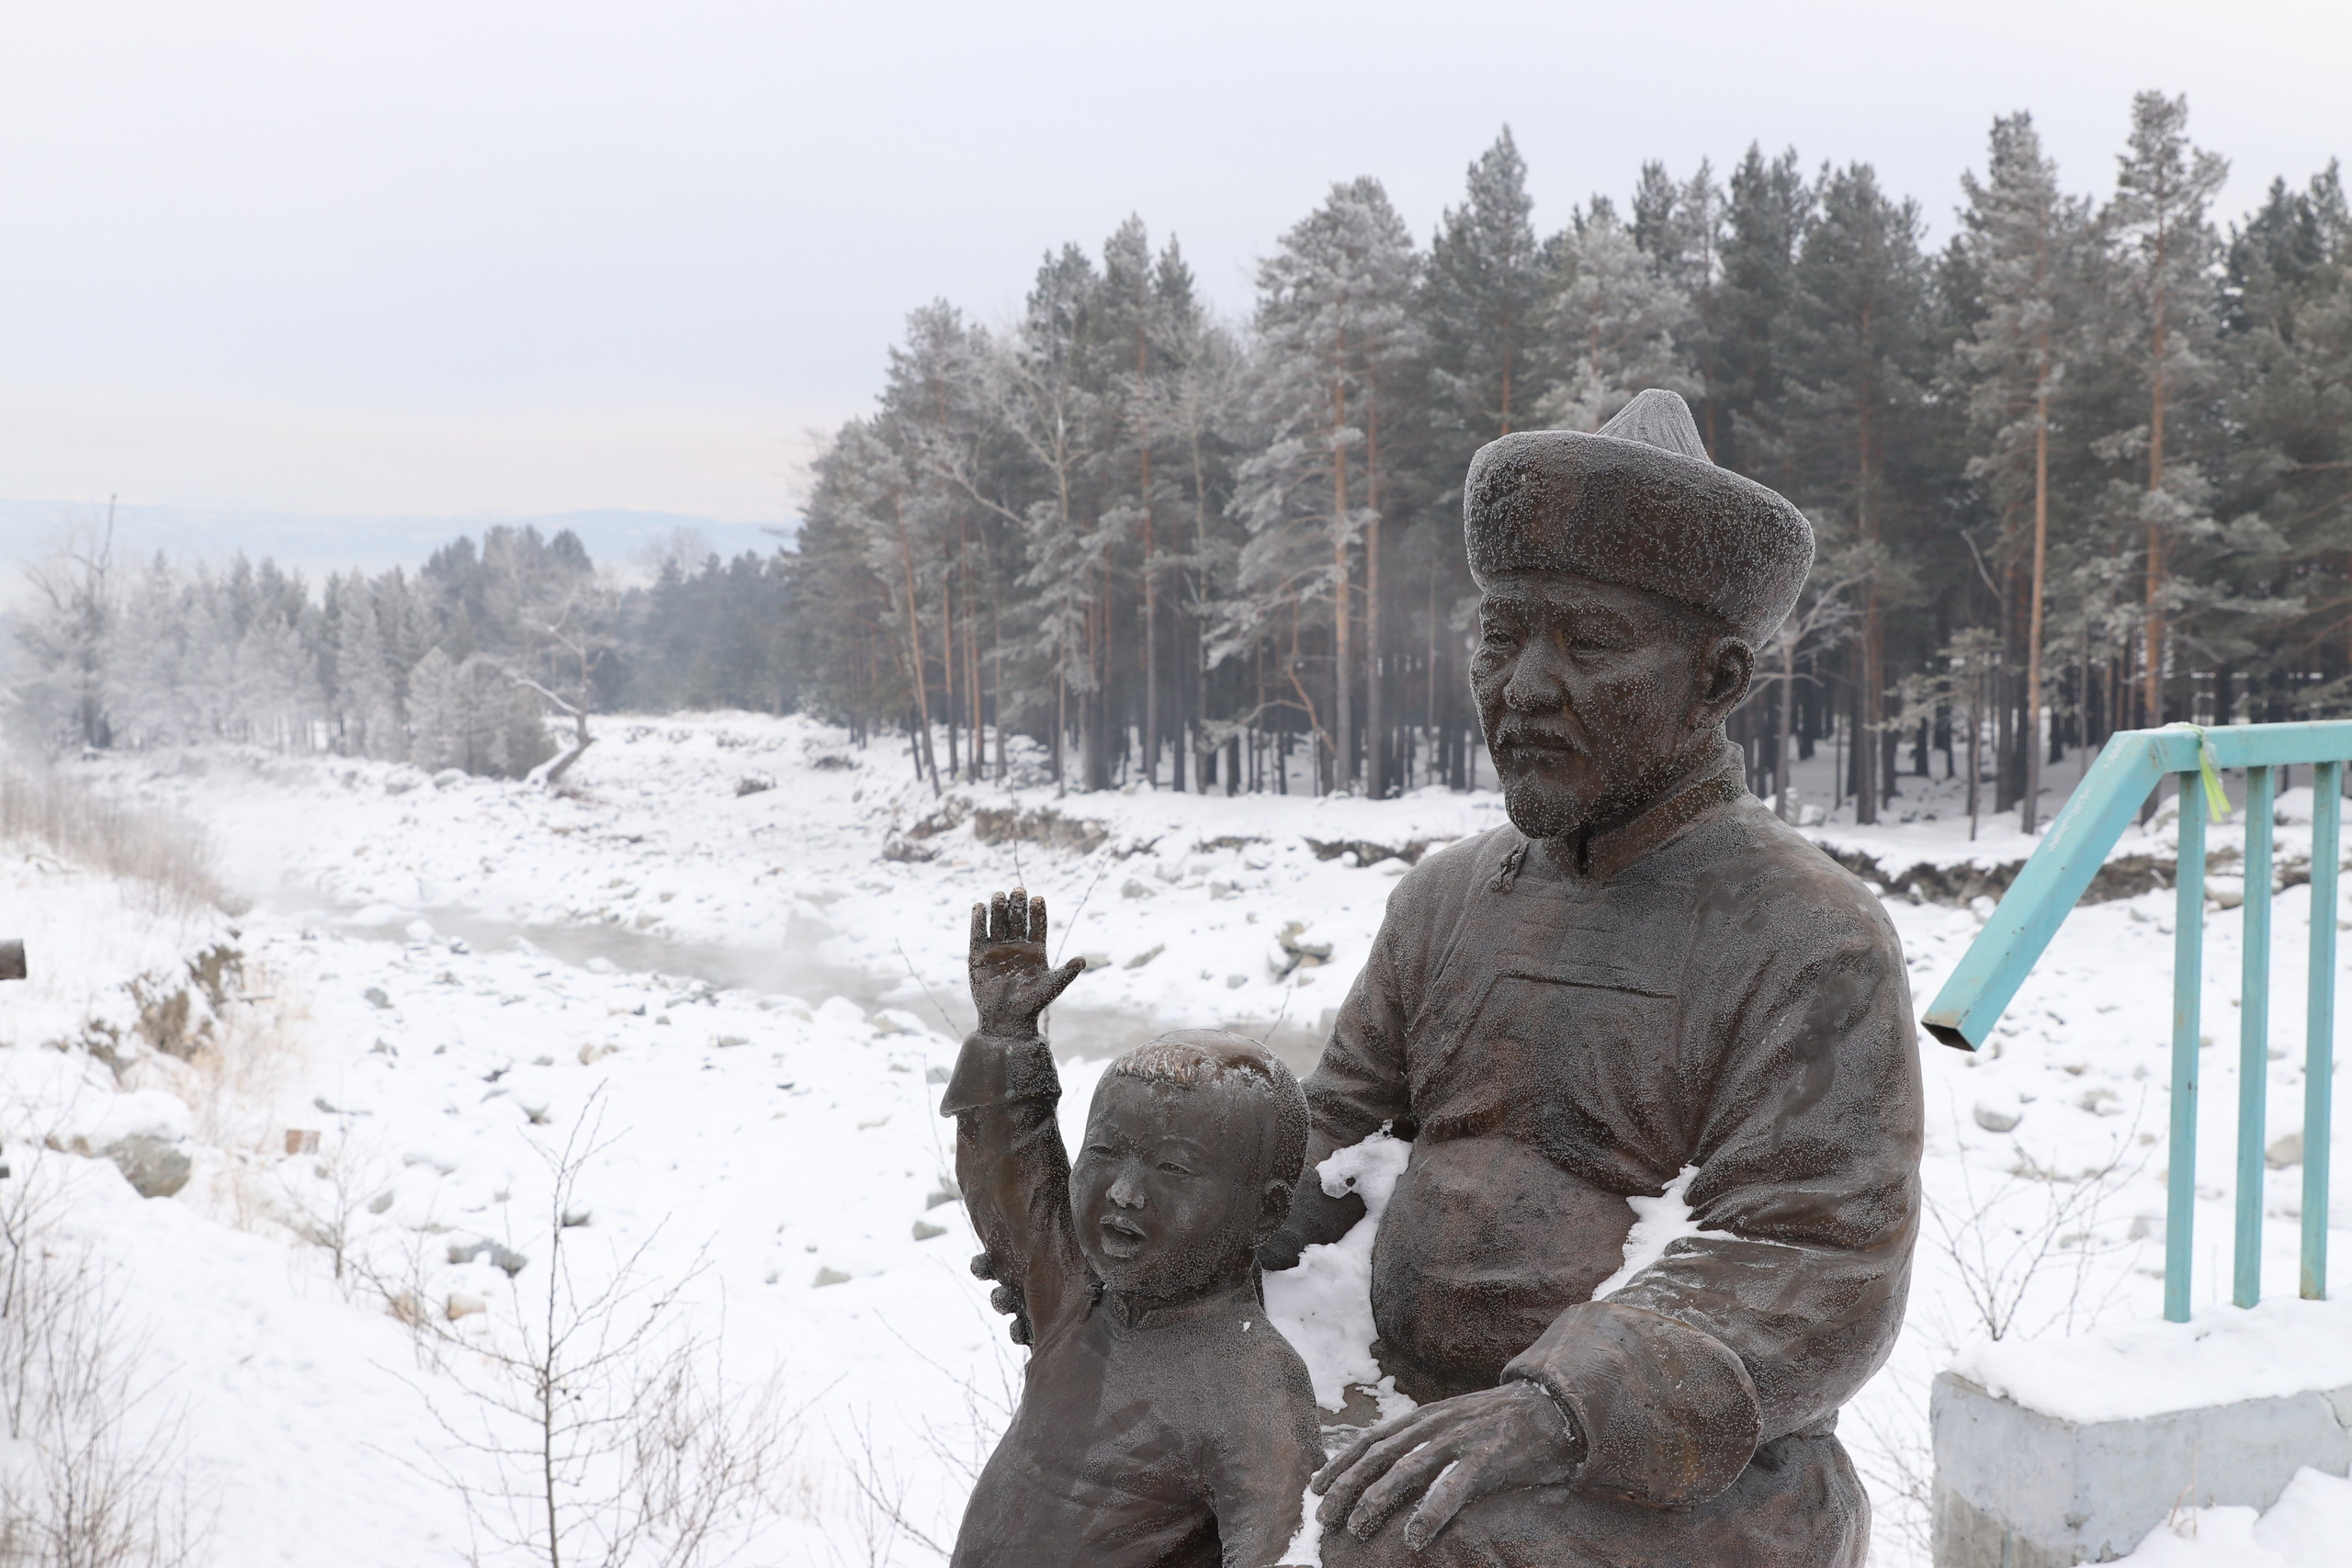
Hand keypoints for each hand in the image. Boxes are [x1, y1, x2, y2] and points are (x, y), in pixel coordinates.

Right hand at [968, 888, 1085, 1038]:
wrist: (1005, 1020)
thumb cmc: (1031, 1005)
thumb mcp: (1051, 987)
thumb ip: (1066, 973)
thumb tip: (1083, 960)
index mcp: (1035, 950)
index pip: (1037, 925)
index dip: (1037, 912)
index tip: (1038, 899)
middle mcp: (1017, 946)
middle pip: (1017, 919)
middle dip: (1018, 905)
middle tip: (1019, 890)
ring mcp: (997, 949)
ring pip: (998, 922)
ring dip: (999, 908)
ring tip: (1000, 895)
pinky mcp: (978, 955)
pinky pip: (978, 933)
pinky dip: (978, 920)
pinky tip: (979, 907)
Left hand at [1313, 1380, 1580, 1550]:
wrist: (1550, 1408)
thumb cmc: (1497, 1425)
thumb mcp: (1452, 1425)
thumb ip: (1424, 1442)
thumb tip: (1388, 1472)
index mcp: (1424, 1417)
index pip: (1371, 1440)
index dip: (1341, 1463)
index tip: (1315, 1487)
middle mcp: (1434, 1424)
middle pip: (1379, 1456)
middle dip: (1346, 1486)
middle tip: (1323, 1517)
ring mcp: (1459, 1439)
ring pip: (1406, 1470)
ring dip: (1377, 1500)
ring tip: (1357, 1528)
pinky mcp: (1487, 1457)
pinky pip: (1452, 1489)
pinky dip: (1430, 1513)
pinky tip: (1414, 1537)